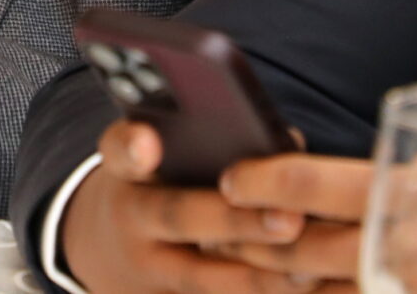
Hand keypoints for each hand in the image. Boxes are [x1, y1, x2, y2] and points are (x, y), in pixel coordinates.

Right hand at [59, 119, 369, 293]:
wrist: (111, 249)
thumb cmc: (159, 183)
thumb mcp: (162, 155)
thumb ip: (207, 139)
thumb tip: (289, 142)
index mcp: (128, 167)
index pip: (120, 148)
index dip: (133, 146)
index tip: (148, 143)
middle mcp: (132, 216)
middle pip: (178, 216)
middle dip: (235, 221)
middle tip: (288, 219)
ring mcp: (146, 265)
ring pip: (199, 276)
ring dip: (254, 276)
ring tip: (305, 270)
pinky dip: (257, 293)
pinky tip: (300, 288)